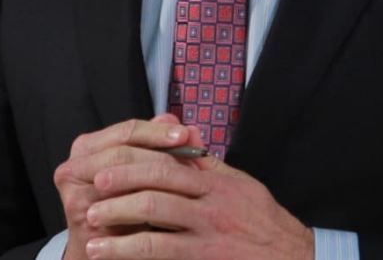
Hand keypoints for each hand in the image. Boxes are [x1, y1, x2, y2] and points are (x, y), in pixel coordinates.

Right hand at [54, 115, 204, 259]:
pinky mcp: (81, 216)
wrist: (108, 252)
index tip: (185, 134)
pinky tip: (170, 204)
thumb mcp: (144, 172)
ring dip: (156, 177)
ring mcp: (73, 192)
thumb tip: (184, 126)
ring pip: (122, 177)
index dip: (157, 131)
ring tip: (187, 180)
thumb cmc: (128, 208)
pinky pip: (119, 206)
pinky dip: (147, 203)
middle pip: (123, 151)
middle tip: (191, 156)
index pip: (127, 131)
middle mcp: (73, 166)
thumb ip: (160, 147)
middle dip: (160, 152)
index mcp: (87, 148)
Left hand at [82, 155, 314, 258]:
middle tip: (91, 187)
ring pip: (154, 216)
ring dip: (116, 217)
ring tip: (90, 222)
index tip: (106, 164)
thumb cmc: (262, 221)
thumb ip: (206, 164)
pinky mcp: (204, 256)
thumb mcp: (239, 185)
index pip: (167, 162)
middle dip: (119, 183)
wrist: (293, 257)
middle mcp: (211, 201)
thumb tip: (183, 134)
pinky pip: (160, 250)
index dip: (133, 162)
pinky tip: (105, 252)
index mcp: (216, 180)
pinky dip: (126, 250)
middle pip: (156, 183)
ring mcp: (208, 230)